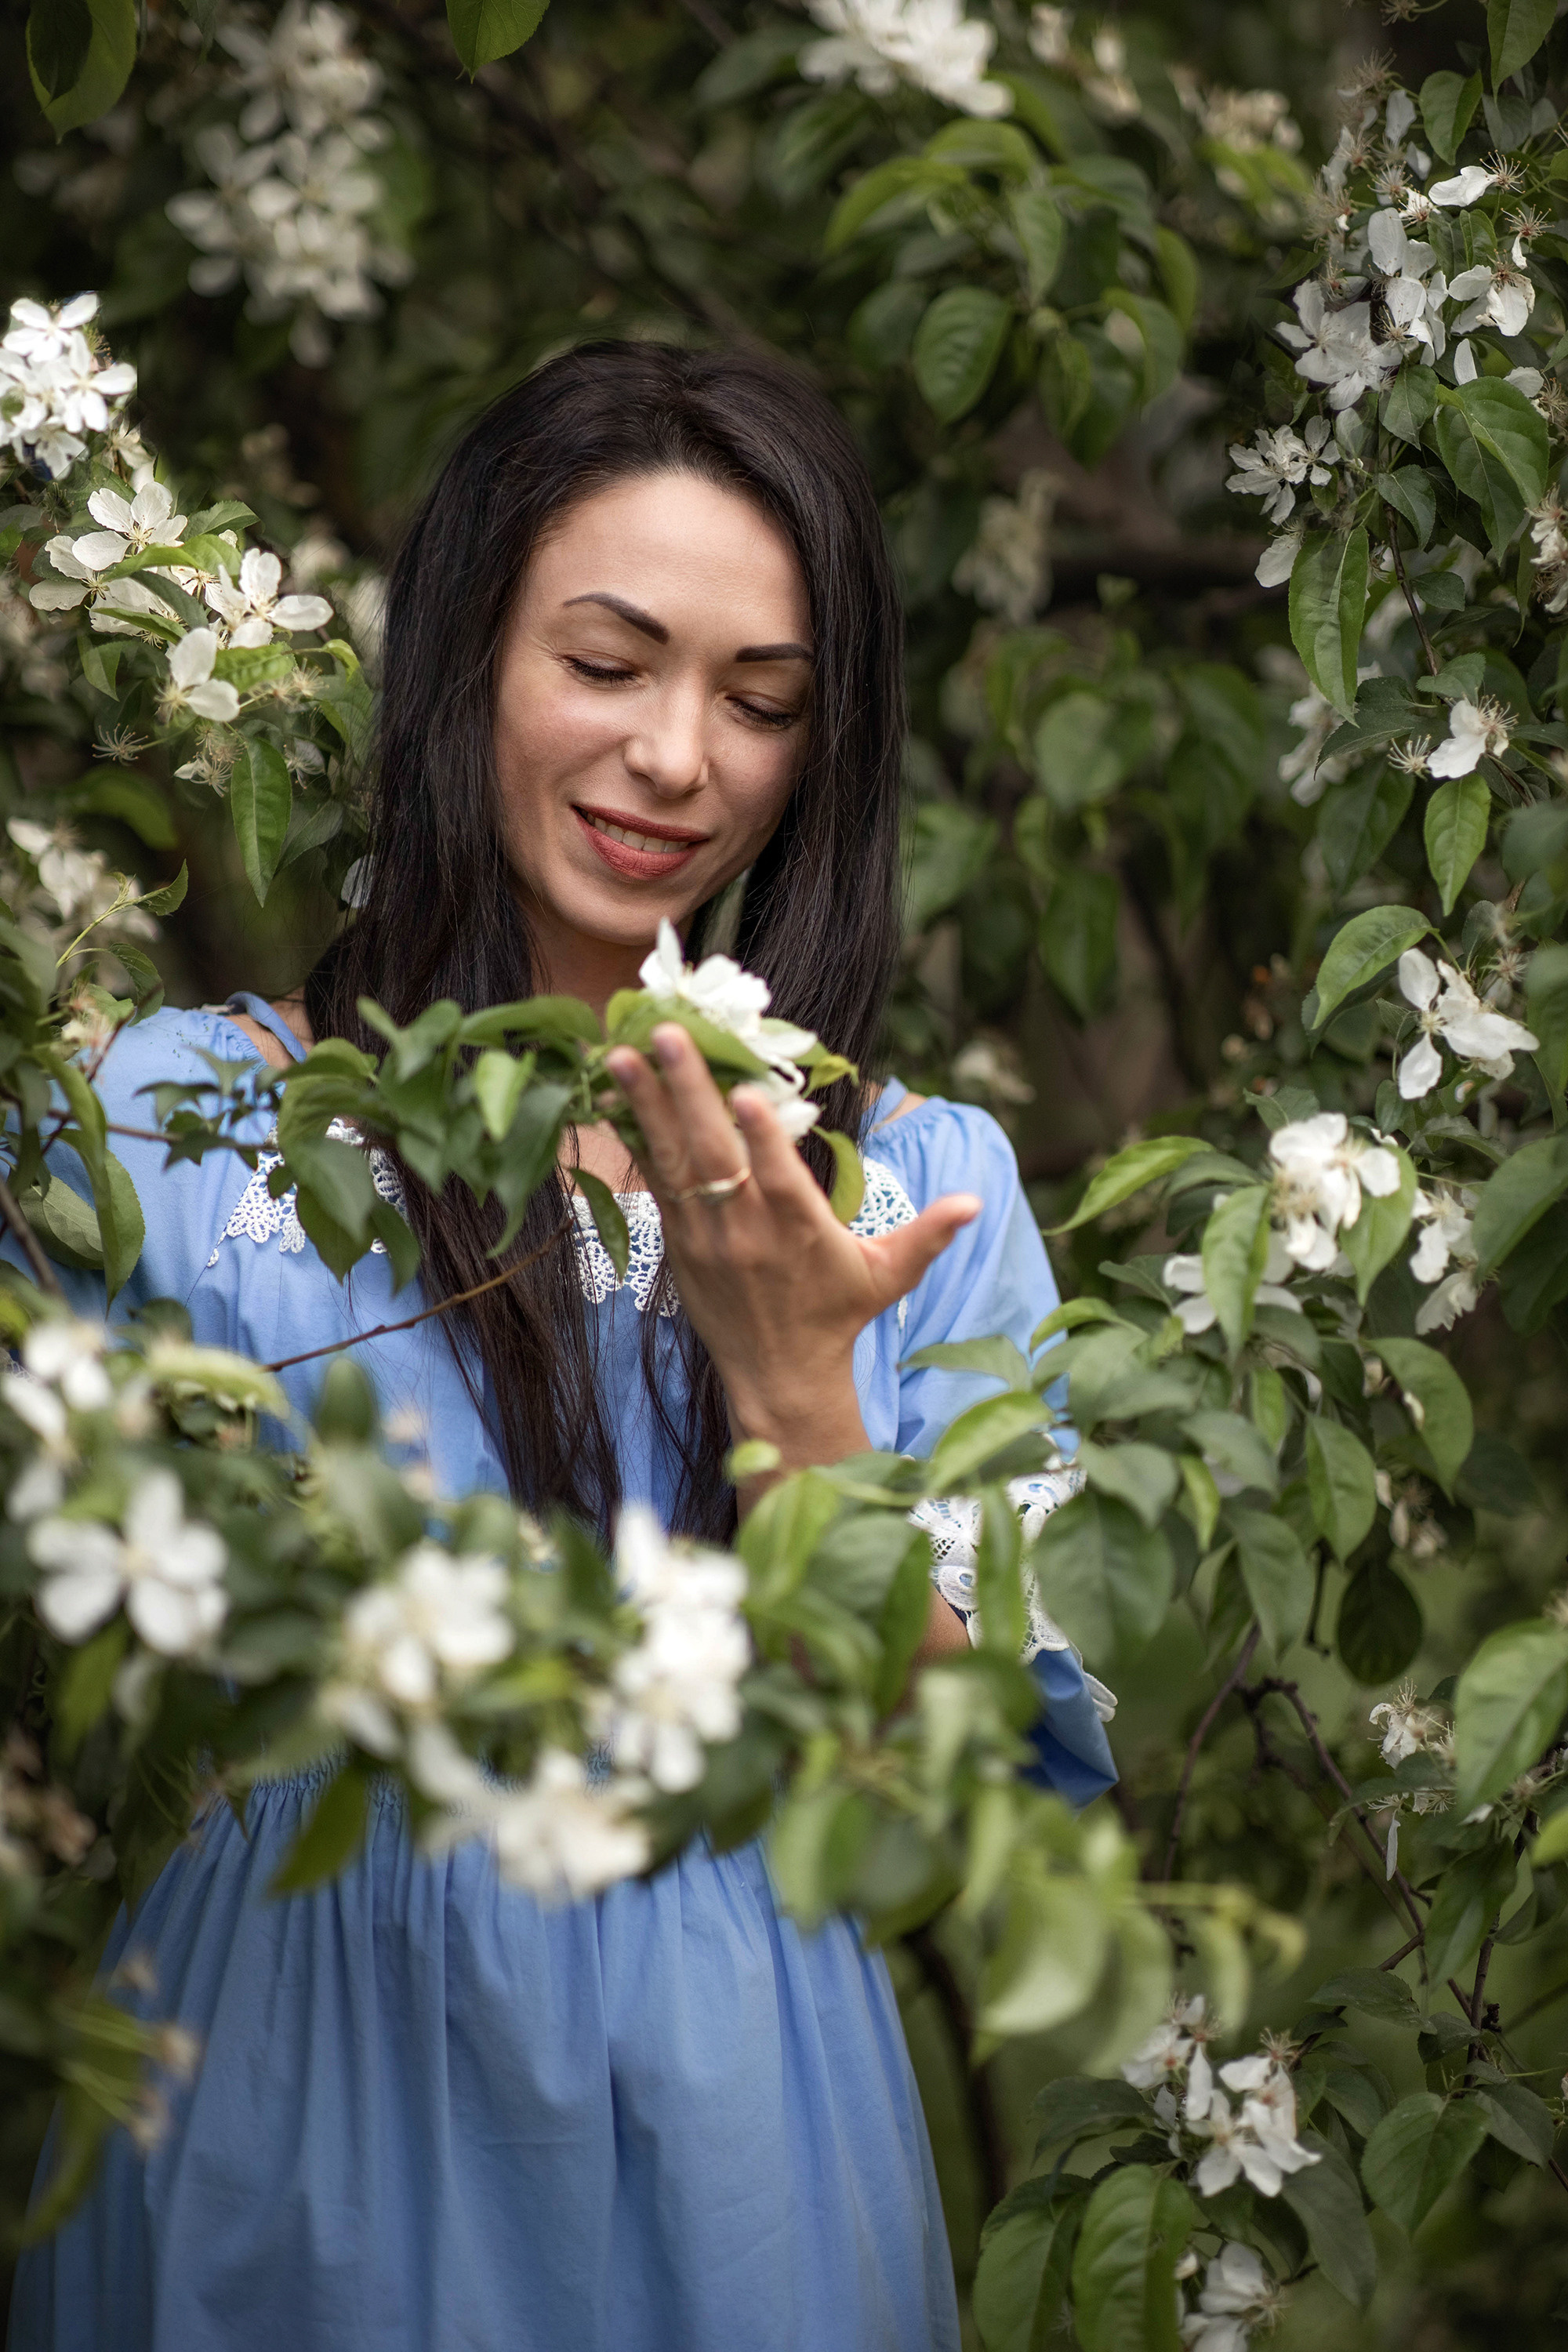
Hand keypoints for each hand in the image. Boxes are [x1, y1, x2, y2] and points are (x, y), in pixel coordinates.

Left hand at [603, 1024, 978, 1477]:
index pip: (778, 1178)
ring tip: (621, 1054)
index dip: (760, 1136)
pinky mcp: (679, 1241)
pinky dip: (636, 1137)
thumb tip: (976, 1201)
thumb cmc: (838, 1314)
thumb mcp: (890, 1276)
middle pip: (714, 1155)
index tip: (742, 1091)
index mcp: (801, 1233)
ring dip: (646, 1104)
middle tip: (669, 1035)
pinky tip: (616, 1096)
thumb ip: (929, 1234)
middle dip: (689, 1093)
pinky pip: (656, 1181)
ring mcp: (706, 1235)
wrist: (779, 1375)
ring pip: (673, 1161)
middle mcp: (747, 1231)